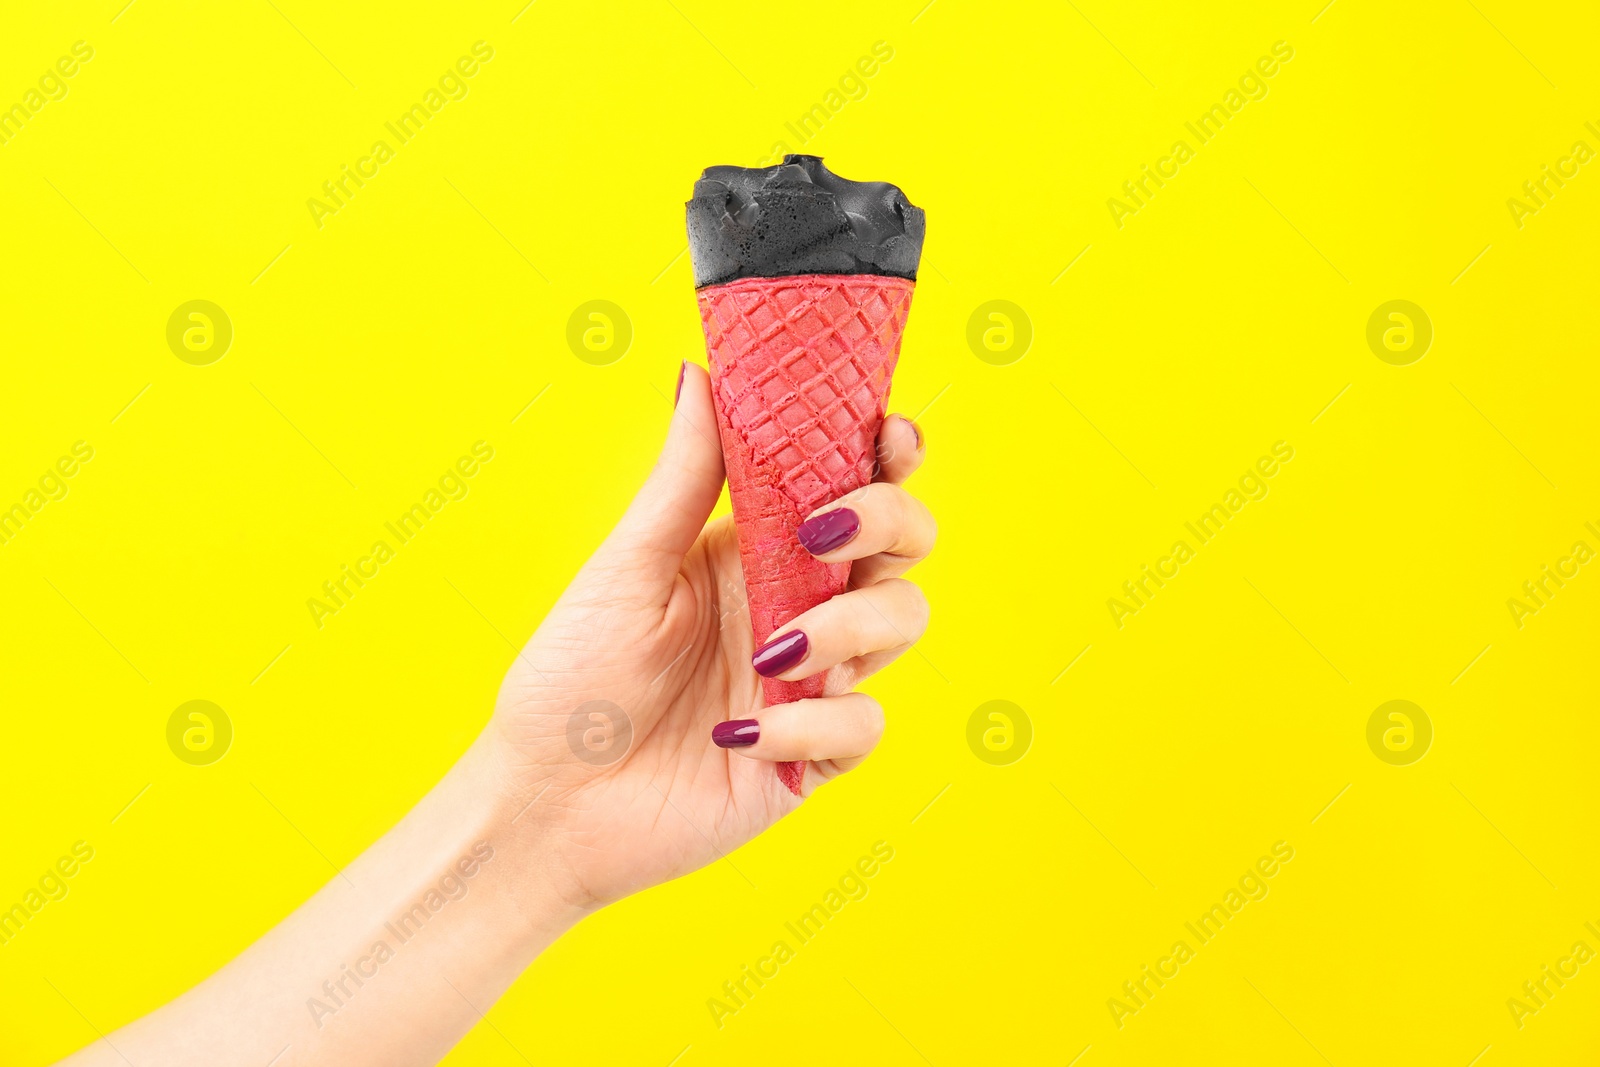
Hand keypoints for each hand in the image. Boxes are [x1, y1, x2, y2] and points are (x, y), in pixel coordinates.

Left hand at [485, 363, 934, 908]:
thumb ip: (683, 478)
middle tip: (826, 533)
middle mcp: (797, 604)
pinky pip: (863, 724)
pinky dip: (811, 725)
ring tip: (769, 652)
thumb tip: (704, 371)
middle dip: (890, 524)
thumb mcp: (625, 569)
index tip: (889, 434)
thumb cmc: (571, 680)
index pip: (849, 485)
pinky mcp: (814, 754)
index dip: (887, 455)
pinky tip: (739, 736)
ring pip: (901, 622)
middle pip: (902, 546)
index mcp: (755, 549)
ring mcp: (813, 679)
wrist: (547, 803)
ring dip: (851, 624)